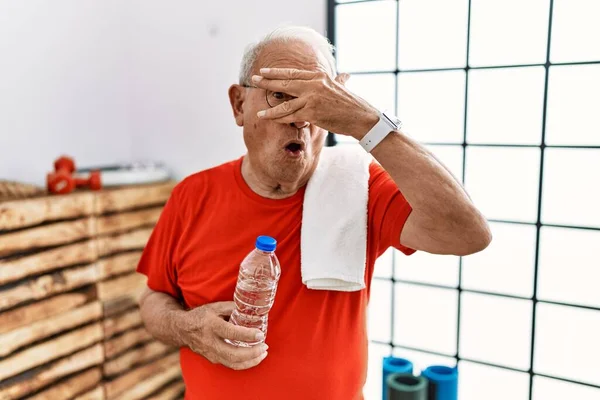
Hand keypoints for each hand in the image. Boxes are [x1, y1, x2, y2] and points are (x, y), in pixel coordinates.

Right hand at [176, 301, 267, 369]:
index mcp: (212, 326)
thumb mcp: (216, 307)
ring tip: (263, 353)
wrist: (182, 329)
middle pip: (233, 354)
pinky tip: (254, 357)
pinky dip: (244, 363)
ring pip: (233, 363)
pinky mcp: (213, 359)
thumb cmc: (201, 316)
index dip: (248, 335)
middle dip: (252, 353)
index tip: (260, 334)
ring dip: (251, 360)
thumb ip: (233, 308)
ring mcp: (211, 353)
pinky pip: (231, 364)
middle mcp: (211, 342)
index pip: (232, 333)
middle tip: (265, 347)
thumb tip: (251, 309)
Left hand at [252, 68, 378, 139]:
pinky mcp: (312, 113)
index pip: (293, 72)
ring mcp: (311, 98)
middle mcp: (313, 84)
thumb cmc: (351, 105)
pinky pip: (290, 116)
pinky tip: (270, 119)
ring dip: (270, 108)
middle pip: (285, 82)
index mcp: (318, 76)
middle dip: (267, 82)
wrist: (360, 117)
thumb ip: (338, 81)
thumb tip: (345, 76)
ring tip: (259, 111)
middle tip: (254, 80)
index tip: (264, 71)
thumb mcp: (342, 88)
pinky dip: (279, 119)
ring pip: (285, 103)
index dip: (277, 72)